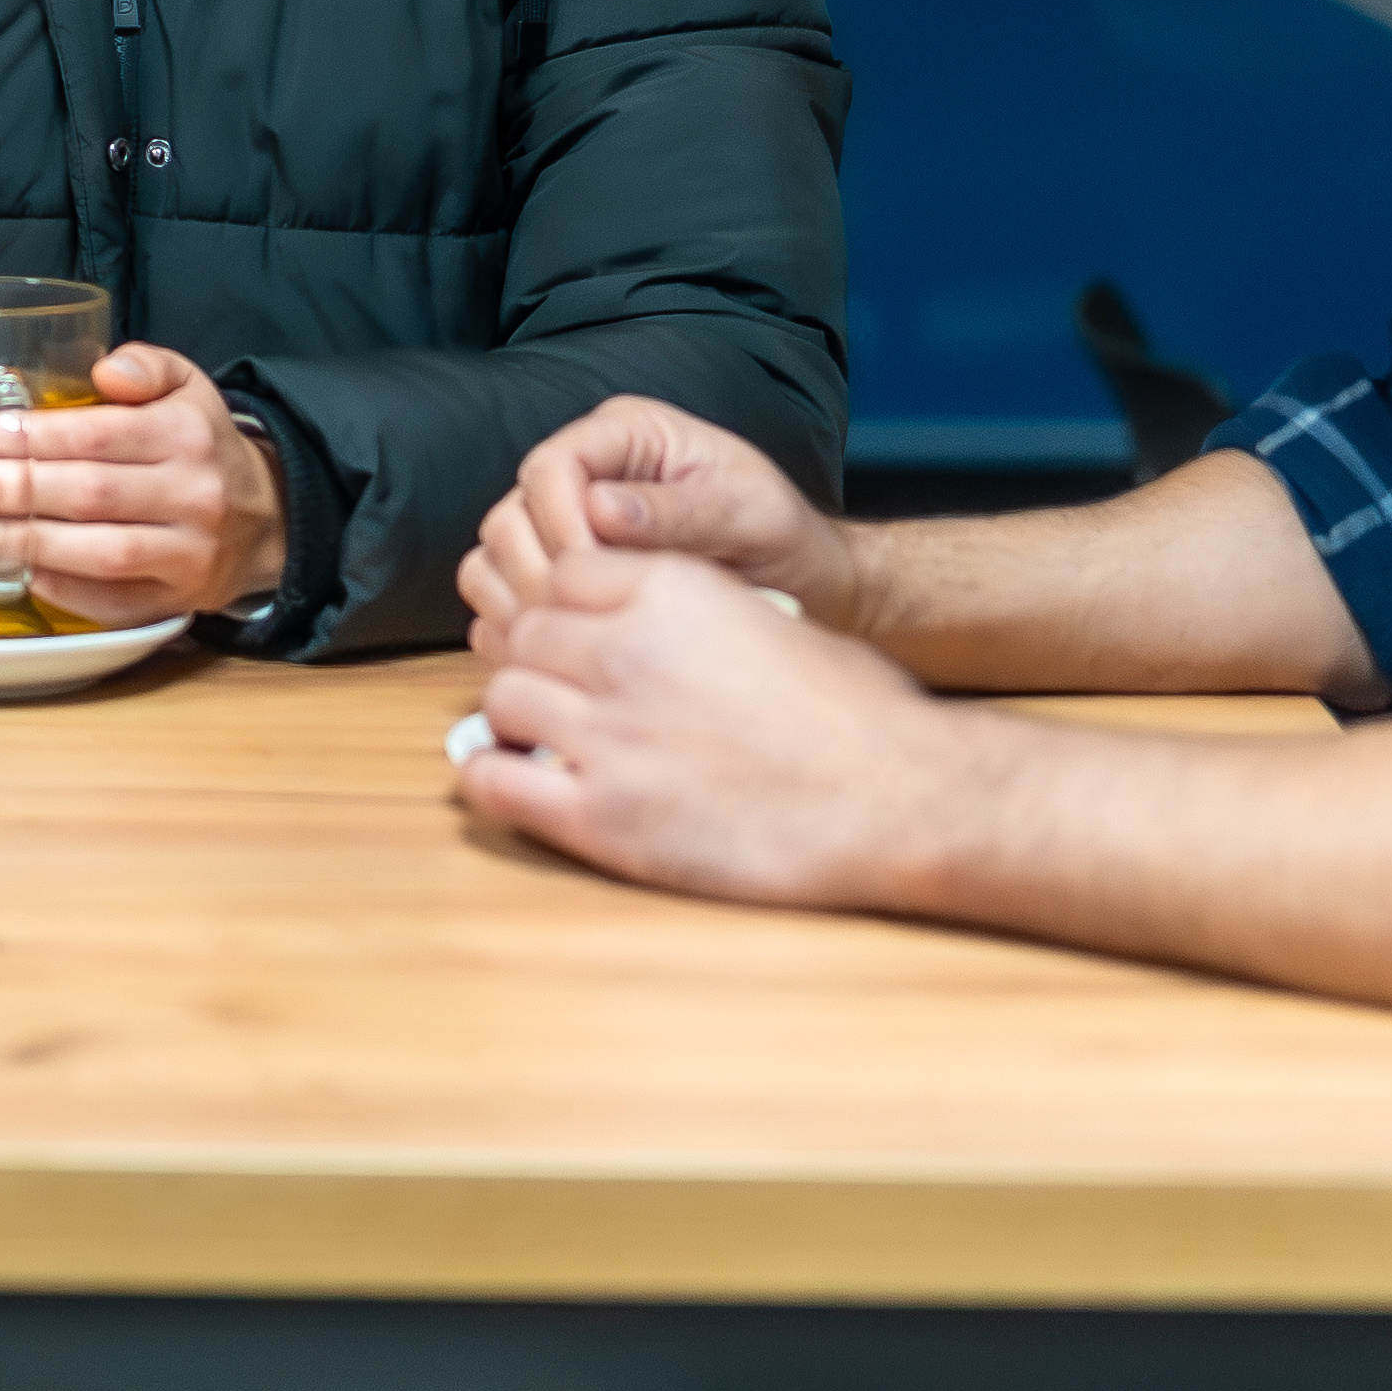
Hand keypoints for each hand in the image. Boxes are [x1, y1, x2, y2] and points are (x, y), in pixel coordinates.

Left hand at [0, 346, 287, 629]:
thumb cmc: (202, 446)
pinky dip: (61, 586)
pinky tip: (18, 567)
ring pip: (97, 552)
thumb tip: (104, 371)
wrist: (268, 518)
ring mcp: (187, 555)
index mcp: (186, 435)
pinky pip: (113, 601)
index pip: (95, 436)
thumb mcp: (188, 387)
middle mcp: (193, 496)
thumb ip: (146, 365)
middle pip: (87, 494)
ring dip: (27, 540)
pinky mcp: (177, 600)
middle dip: (7, 486)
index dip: (27, 438)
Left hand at [453, 546, 963, 905]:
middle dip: (541, 662)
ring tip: (554, 740)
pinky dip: (494, 779)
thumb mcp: (773, 620)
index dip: (568, 607)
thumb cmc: (859, 715)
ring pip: (503, 700)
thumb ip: (695, 614)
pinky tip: (520, 783)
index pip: (561, 574)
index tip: (583, 636)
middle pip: (524, 635)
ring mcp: (607, 735)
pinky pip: (496, 782)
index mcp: (668, 591)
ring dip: (519, 719)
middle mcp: (625, 651)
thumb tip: (657, 628)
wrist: (898, 799)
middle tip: (566, 694)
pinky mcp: (603, 816)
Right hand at [463, 398, 862, 647]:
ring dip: (521, 602)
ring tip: (573, 639)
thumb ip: (678, 510)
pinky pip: (501, 595)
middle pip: (510, 515)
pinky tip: (560, 651)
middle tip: (583, 619)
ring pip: (495, 557)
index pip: (551, 467)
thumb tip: (600, 509)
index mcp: (627, 434)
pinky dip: (515, 626)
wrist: (803, 581)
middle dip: (539, 572)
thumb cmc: (783, 537)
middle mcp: (585, 471)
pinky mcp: (558, 570)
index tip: (595, 574)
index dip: (559, 523)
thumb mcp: (748, 513)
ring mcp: (564, 522)